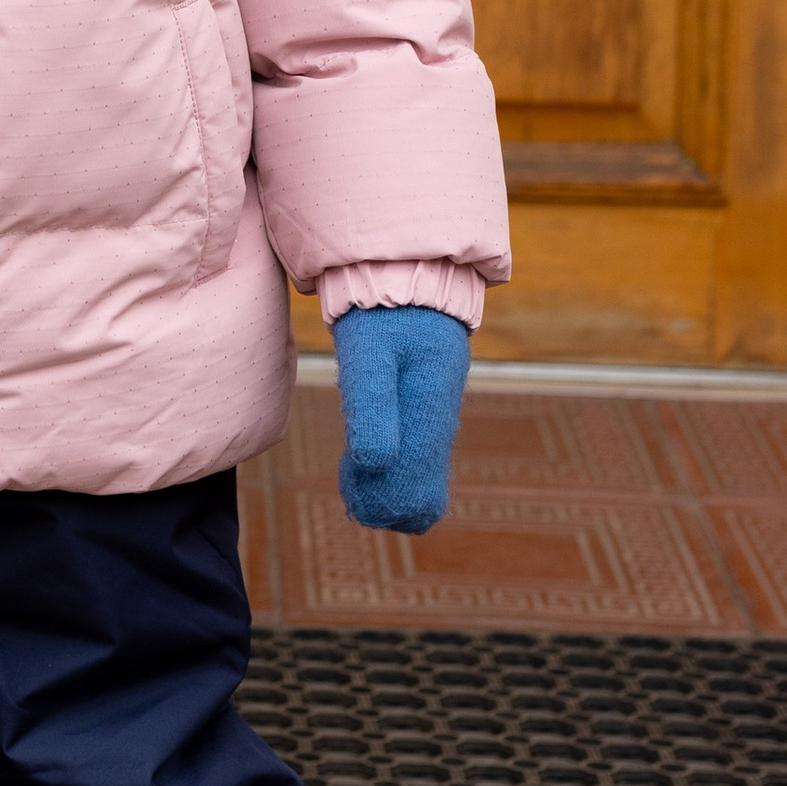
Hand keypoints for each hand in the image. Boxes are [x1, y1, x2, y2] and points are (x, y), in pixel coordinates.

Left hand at [331, 306, 469, 532]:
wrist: (404, 282)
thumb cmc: (383, 316)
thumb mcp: (371, 354)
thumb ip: (372, 406)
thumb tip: (374, 465)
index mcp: (432, 417)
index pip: (420, 493)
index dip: (383, 502)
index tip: (352, 486)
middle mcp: (437, 427)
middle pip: (419, 498)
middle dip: (381, 502)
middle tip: (349, 481)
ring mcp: (431, 423)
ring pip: (414, 483)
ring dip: (381, 488)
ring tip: (350, 470)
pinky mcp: (421, 415)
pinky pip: (409, 462)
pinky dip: (383, 471)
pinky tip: (358, 460)